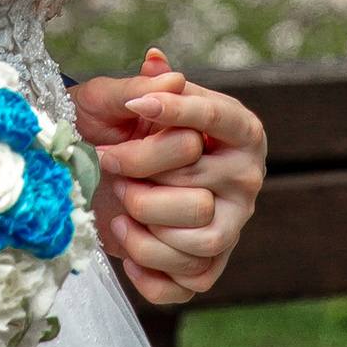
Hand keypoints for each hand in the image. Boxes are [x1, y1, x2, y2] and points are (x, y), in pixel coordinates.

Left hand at [71, 44, 265, 309]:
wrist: (100, 175)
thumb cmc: (113, 129)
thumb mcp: (114, 99)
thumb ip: (137, 82)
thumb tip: (159, 64)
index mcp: (238, 128)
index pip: (216, 117)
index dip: (175, 110)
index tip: (135, 106)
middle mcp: (245, 178)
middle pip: (195, 184)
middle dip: (139, 176)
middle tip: (110, 165)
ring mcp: (232, 226)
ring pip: (196, 241)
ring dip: (143, 228)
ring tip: (119, 209)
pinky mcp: (210, 267)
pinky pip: (189, 282)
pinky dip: (149, 270)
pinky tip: (127, 244)